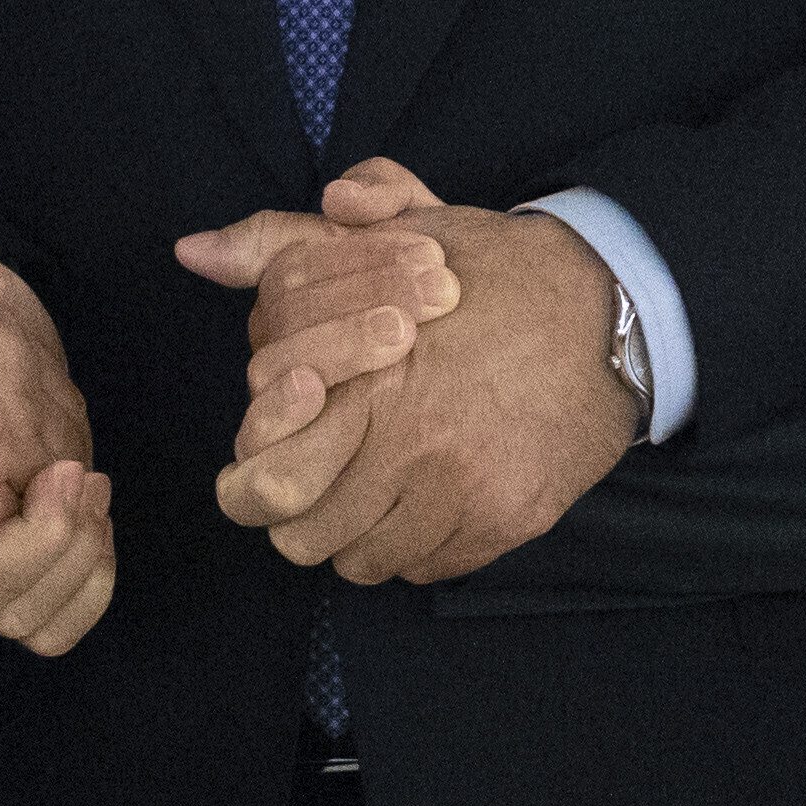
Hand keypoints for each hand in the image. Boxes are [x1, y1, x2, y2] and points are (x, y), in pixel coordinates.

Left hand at [199, 191, 635, 584]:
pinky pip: (428, 569)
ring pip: (365, 561)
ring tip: (378, 487)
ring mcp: (463, 493)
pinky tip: (429, 500)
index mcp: (369, 381)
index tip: (269, 462)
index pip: (266, 484)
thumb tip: (194, 250)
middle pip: (307, 536)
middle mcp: (412, 447)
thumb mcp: (392, 236)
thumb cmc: (494, 272)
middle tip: (322, 480)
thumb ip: (289, 243)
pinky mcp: (506, 523)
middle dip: (304, 513)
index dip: (254, 483)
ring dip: (360, 532)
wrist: (611, 311)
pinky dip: (417, 546)